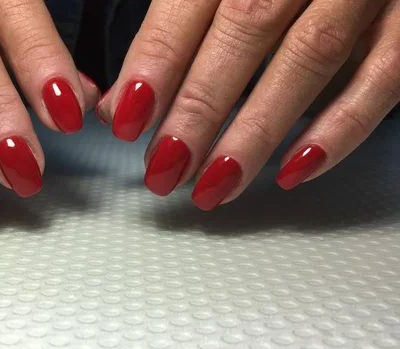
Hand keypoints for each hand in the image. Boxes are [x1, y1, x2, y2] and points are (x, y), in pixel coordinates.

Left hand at [97, 0, 399, 209]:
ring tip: (212, 186)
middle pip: (246, 28)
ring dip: (256, 132)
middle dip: (199, 108)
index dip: (156, 62)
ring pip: (308, 57)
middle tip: (163, 168)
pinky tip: (293, 171)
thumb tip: (120, 103)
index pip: (191, 2)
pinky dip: (340, 129)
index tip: (127, 119)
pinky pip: (383, 76)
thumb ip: (168, 29)